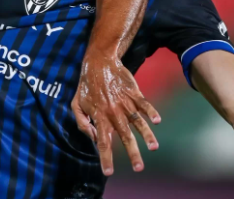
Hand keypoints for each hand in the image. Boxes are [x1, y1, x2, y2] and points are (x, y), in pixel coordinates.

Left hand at [72, 54, 160, 174]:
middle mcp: (113, 112)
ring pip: (137, 122)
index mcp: (99, 117)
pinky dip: (151, 111)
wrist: (99, 62)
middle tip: (139, 168)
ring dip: (146, 135)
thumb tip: (94, 138)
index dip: (105, 158)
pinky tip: (157, 120)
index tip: (108, 172)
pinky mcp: (134, 93)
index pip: (102, 142)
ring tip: (154, 147)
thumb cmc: (87, 86)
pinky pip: (144, 104)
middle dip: (132, 154)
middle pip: (124, 136)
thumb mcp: (76, 104)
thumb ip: (82, 123)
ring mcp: (125, 103)